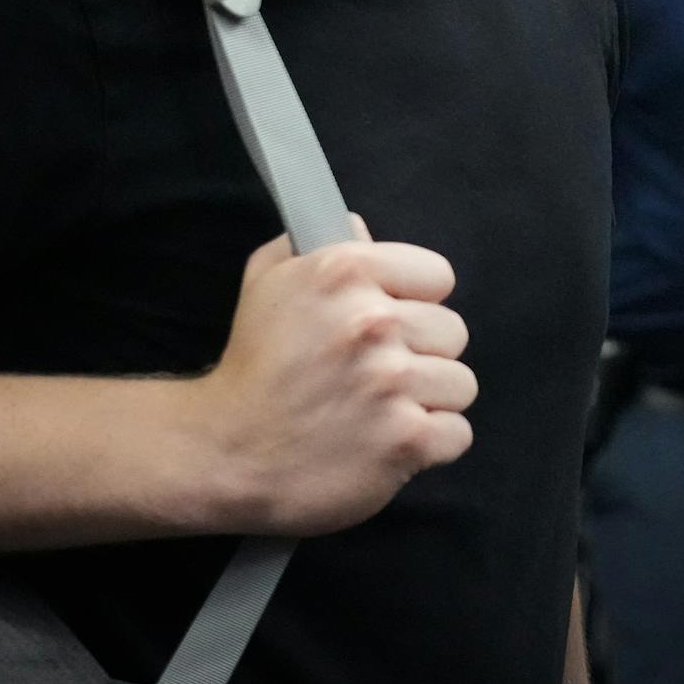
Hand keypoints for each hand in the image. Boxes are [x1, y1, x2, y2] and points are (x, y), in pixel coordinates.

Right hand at [185, 217, 475, 536]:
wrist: (223, 455)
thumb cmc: (253, 367)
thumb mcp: (269, 281)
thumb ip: (320, 241)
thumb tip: (362, 228)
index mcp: (345, 272)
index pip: (438, 276)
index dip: (415, 301)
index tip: (388, 323)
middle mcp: (373, 321)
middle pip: (453, 332)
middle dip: (420, 354)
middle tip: (375, 375)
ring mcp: (392, 383)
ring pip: (460, 384)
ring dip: (427, 402)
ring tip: (380, 413)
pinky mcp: (406, 440)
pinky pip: (457, 434)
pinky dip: (430, 446)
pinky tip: (388, 444)